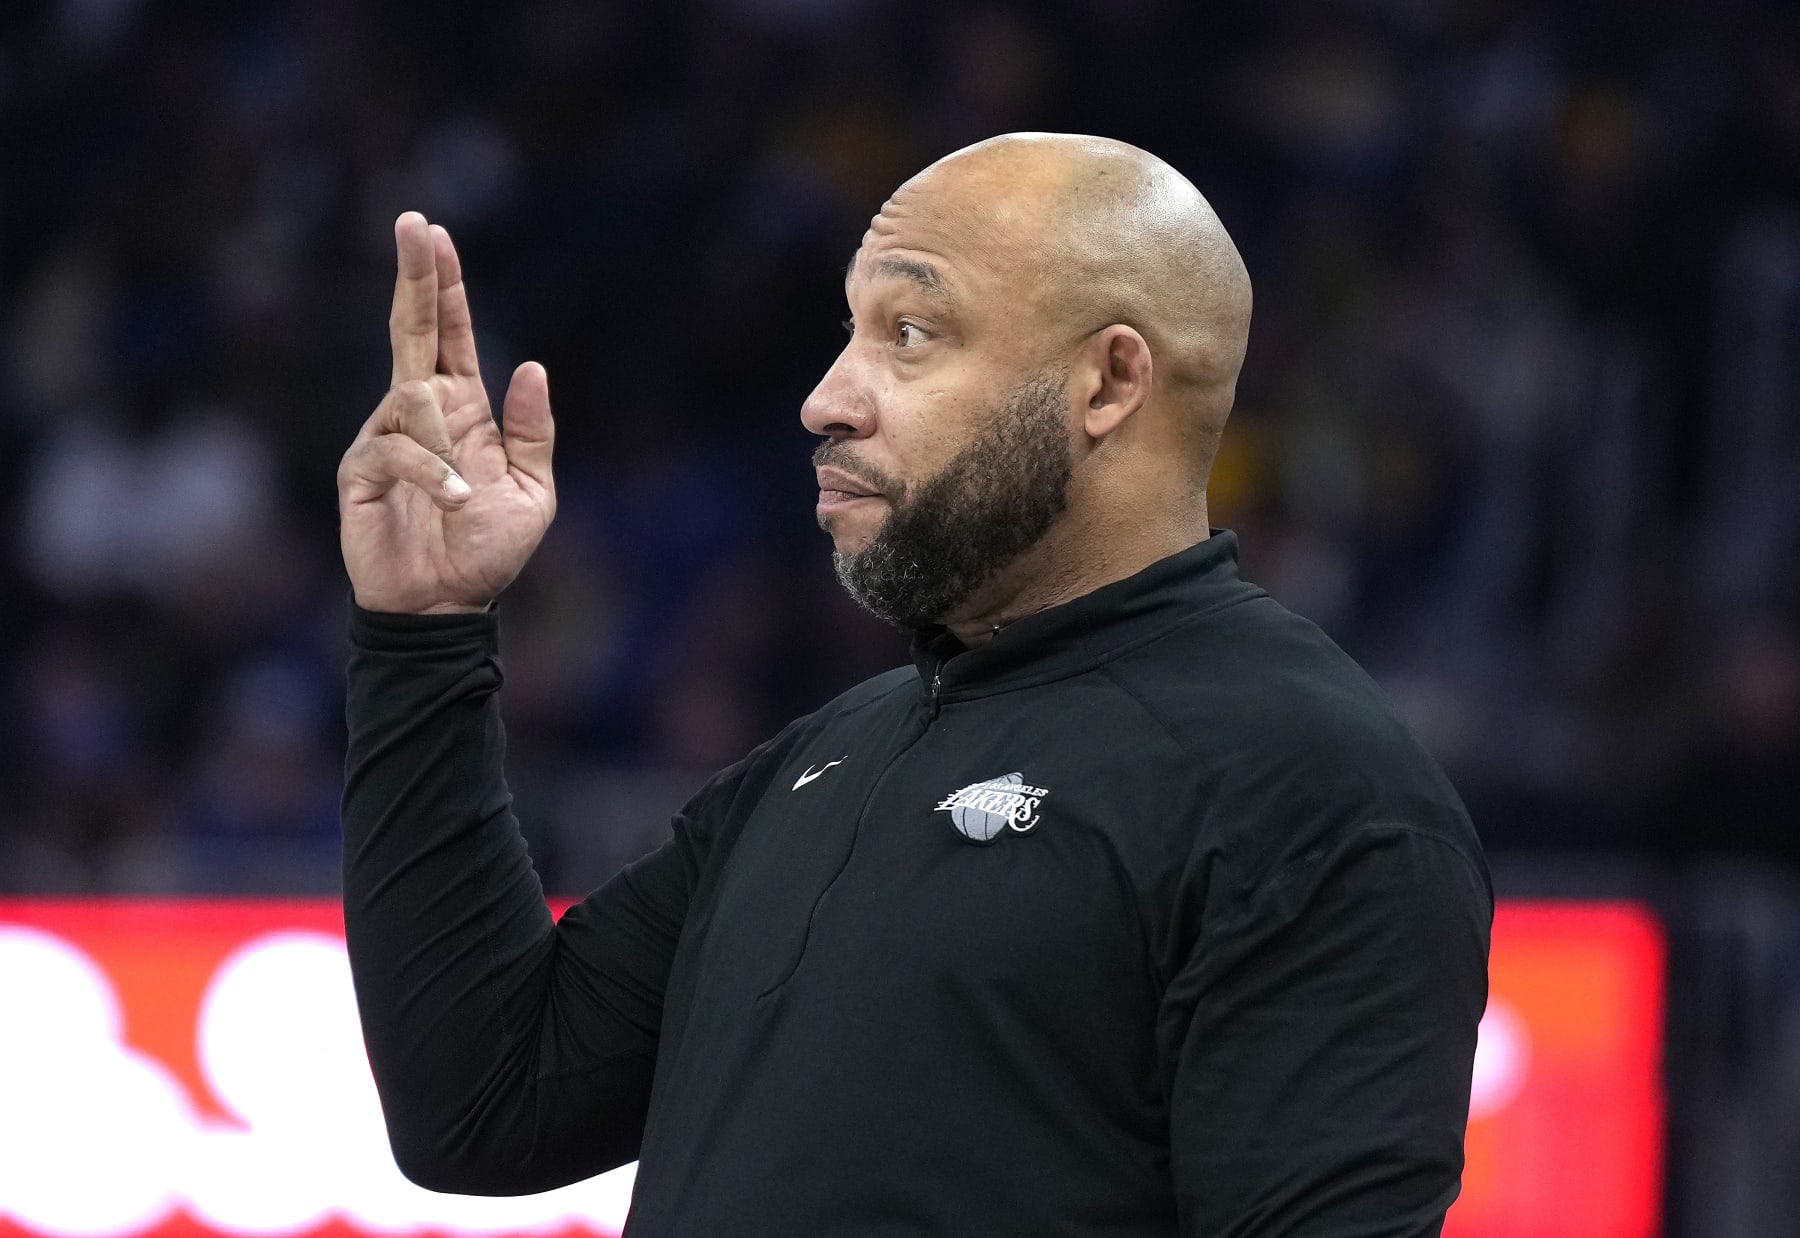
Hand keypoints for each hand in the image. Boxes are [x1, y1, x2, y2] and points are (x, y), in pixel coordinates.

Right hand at [338, 213, 555, 613]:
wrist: (447, 608)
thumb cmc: (486, 552)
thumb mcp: (533, 491)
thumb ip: (533, 431)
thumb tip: (532, 367)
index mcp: (462, 410)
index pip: (451, 334)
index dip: (444, 285)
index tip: (434, 234)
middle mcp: (420, 413)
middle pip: (413, 329)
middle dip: (417, 278)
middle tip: (414, 224)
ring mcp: (386, 438)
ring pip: (411, 397)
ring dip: (444, 444)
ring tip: (465, 497)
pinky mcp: (359, 471)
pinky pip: (397, 451)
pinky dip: (434, 476)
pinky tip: (455, 502)